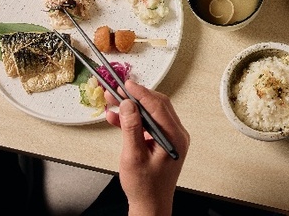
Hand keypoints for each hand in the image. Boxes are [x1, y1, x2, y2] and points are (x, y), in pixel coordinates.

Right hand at [105, 80, 188, 215]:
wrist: (150, 205)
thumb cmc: (145, 187)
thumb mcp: (134, 156)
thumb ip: (131, 128)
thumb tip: (128, 104)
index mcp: (174, 137)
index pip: (158, 106)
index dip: (141, 93)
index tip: (126, 84)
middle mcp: (176, 134)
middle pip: (156, 105)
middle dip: (135, 96)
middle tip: (117, 89)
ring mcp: (169, 137)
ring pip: (151, 113)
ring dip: (131, 107)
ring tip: (112, 100)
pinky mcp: (161, 141)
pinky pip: (148, 123)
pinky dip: (132, 119)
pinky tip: (116, 117)